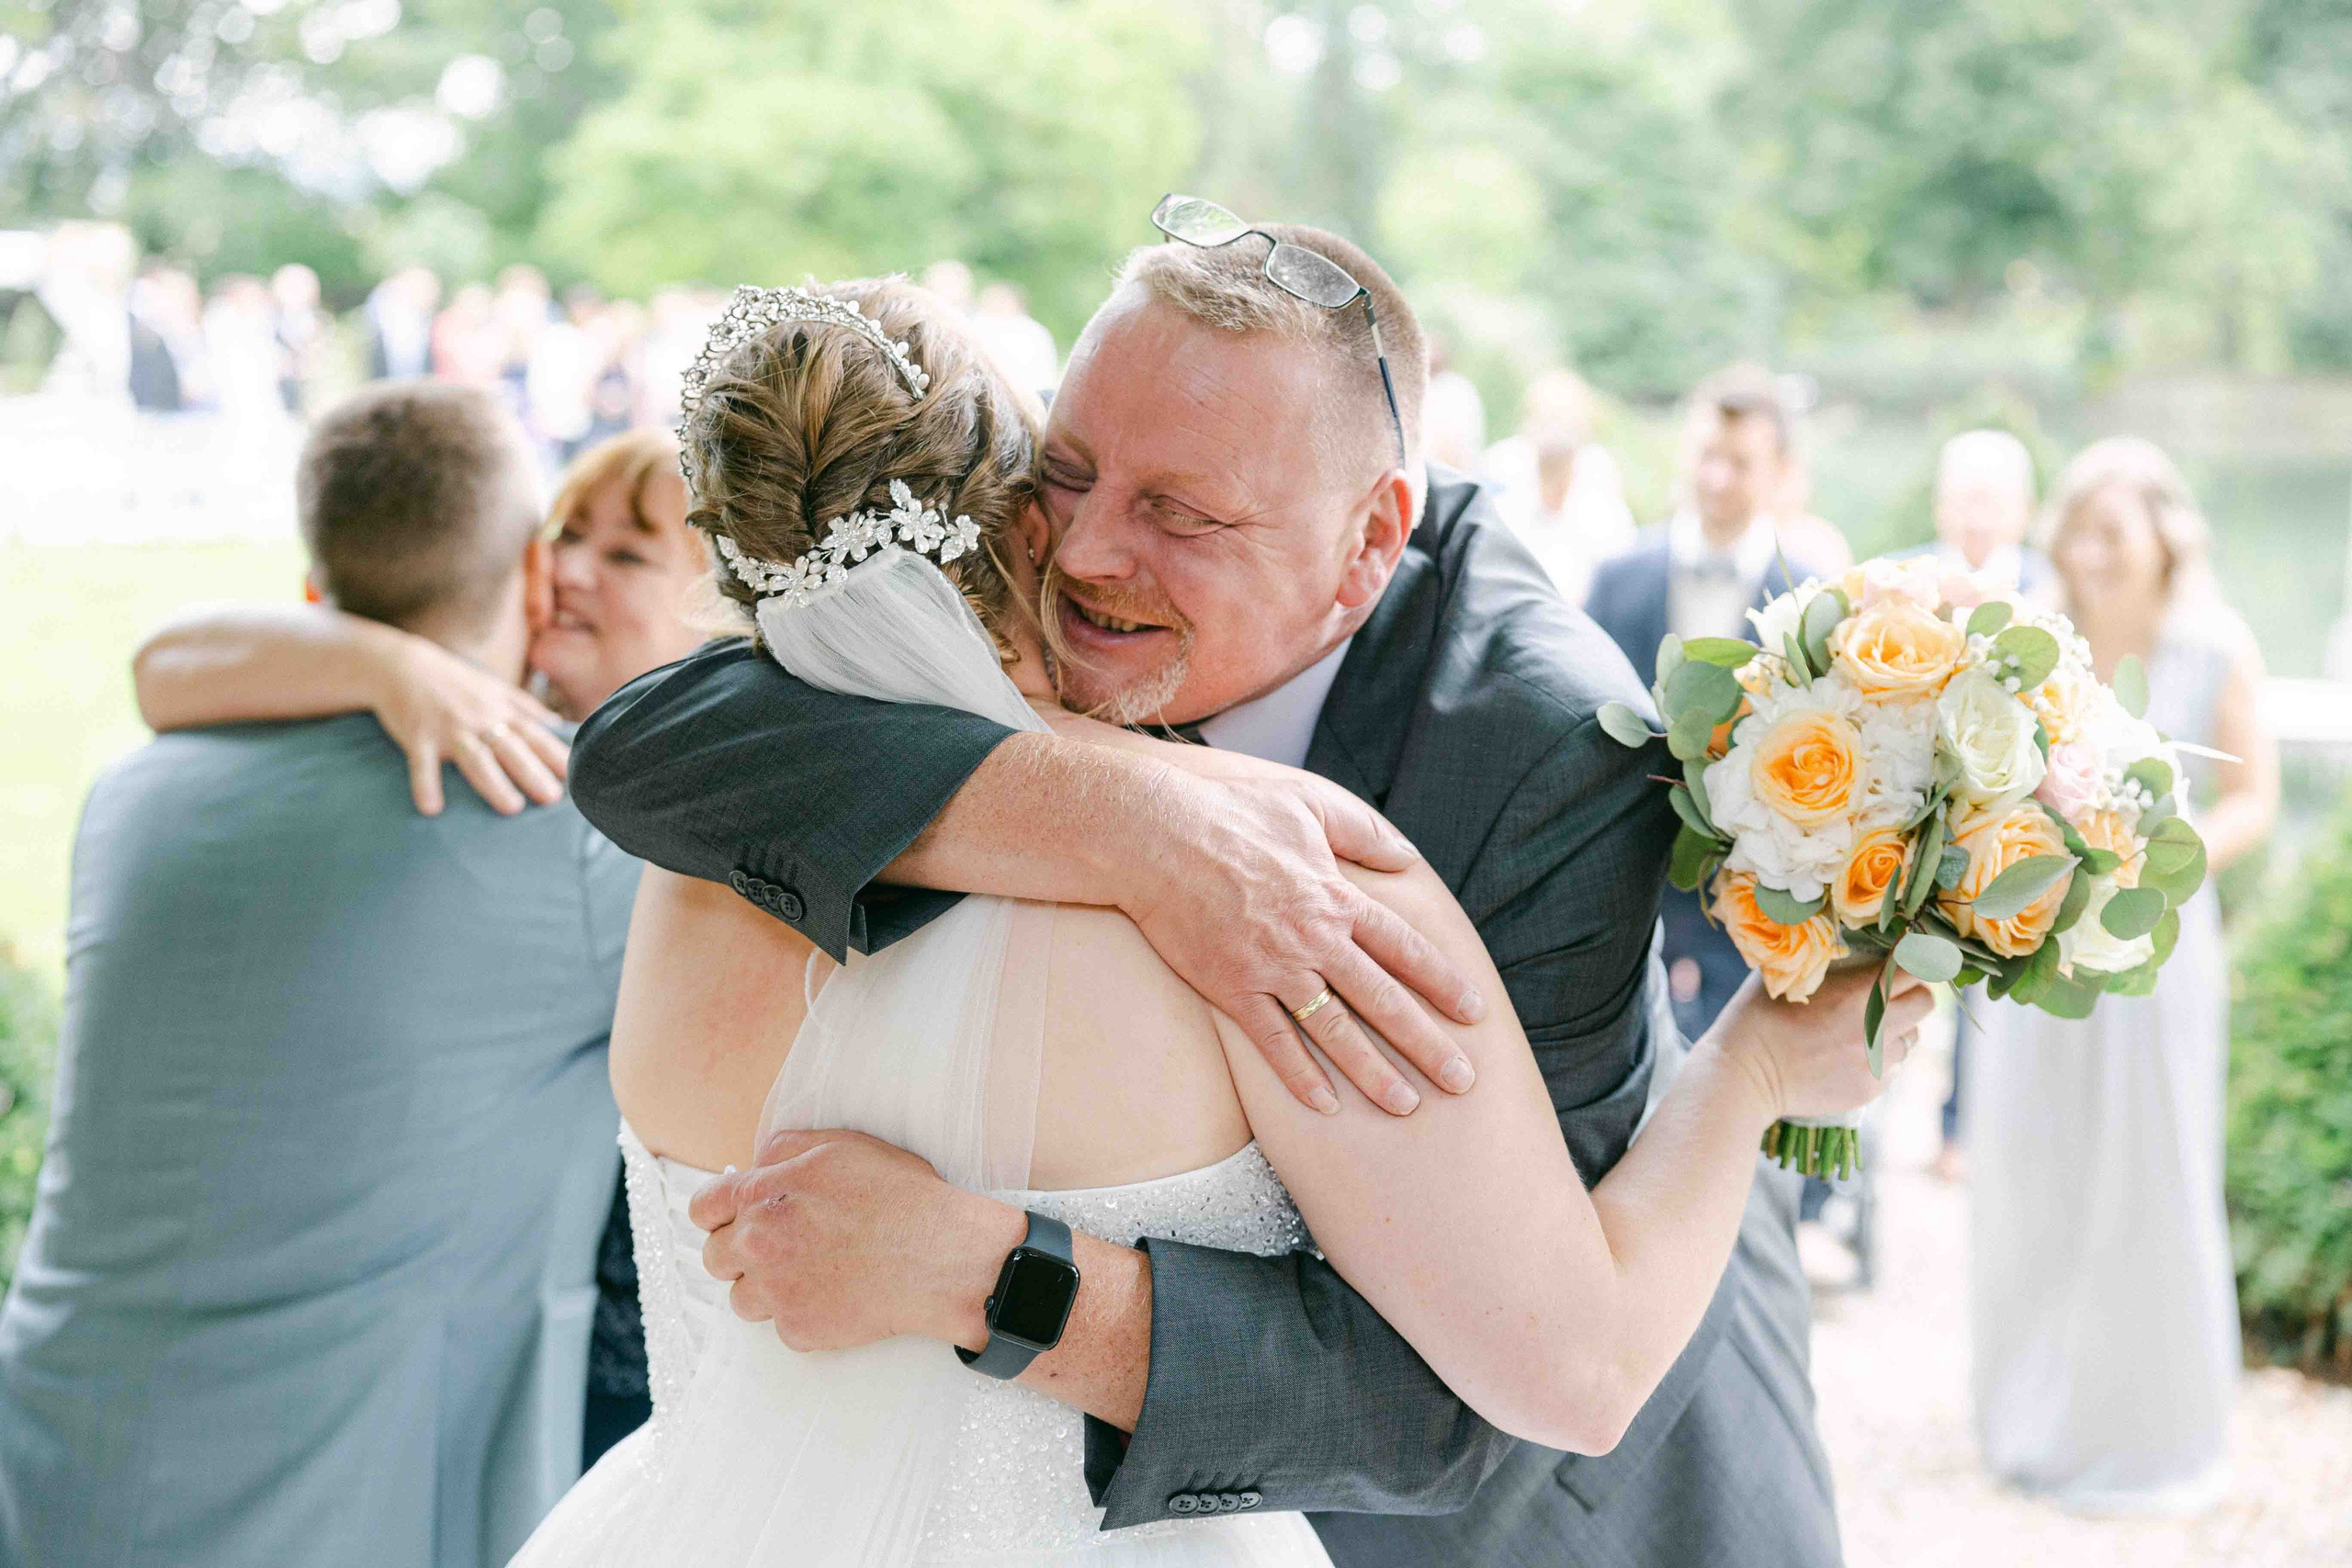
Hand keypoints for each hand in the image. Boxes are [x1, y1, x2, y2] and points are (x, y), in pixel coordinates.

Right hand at [371, 633, 570, 815]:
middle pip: (510, 748)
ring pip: (475, 757)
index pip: (534, 735)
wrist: (401, 666)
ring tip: (512, 808)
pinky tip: (432, 807)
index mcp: (499, 709)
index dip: (555, 754)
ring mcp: (448, 729)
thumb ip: (527, 707)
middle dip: (533, 771)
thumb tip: (558, 723)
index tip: (579, 773)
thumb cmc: (454, 681)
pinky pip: (422, 763)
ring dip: (494, 783)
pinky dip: (425, 784)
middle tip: (553, 798)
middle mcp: (479, 719)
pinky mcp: (418, 737)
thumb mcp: (494, 686)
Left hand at [689, 1128, 1022, 1352]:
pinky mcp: (798, 1330)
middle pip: (715, 1257)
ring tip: (810, 1275)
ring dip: (765, 1289)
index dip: (718, 1213)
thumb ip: (782, 1150)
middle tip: (779, 1249)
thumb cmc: (898, 1195)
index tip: (733, 1220)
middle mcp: (757, 1244)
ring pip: (741, 1299)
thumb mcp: (840, 1147)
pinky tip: (837, 1296)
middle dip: (740, 1252)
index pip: (703, 1208)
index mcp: (760, 1195)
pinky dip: (803, 1315)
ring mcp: (776, 1292)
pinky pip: (781, 1327)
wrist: (939, 1255)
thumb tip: (754, 1165)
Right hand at [1121, 767, 1485, 1117]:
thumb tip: (1409, 856)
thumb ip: (1365, 831)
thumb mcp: (1309, 802)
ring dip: (1374, 1072)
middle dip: (1427, 1044)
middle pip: (1383, 1001)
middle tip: (1462, 1081)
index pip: (1405, 950)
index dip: (1443, 983)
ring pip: (1335, 1031)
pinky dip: (1299, 1076)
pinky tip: (1326, 1105)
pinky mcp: (1230, 988)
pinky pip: (1272, 1041)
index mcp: (1337, 897)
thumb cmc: (1230, 810)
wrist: (1153, 834)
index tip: (1473, 1012)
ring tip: (1406, 1106)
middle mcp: (1314, 940)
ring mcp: (1272, 968)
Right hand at [1706, 964, 1933, 1122]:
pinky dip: (1877, 1061)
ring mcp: (1875, 1061)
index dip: (1911, 960)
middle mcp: (1877, 1026)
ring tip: (1862, 1031)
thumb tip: (1847, 946)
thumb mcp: (1790, 977)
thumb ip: (1826, 963)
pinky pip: (1890, 1070)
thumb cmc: (1758, 1016)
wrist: (1745, 1074)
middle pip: (1925, 1003)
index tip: (1904, 957)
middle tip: (1890, 995)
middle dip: (1912, 994)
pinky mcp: (1868, 1089)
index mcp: (1860, 992)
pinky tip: (1846, 1057)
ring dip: (1894, 1031)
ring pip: (1910, 1040)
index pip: (1913, 967)